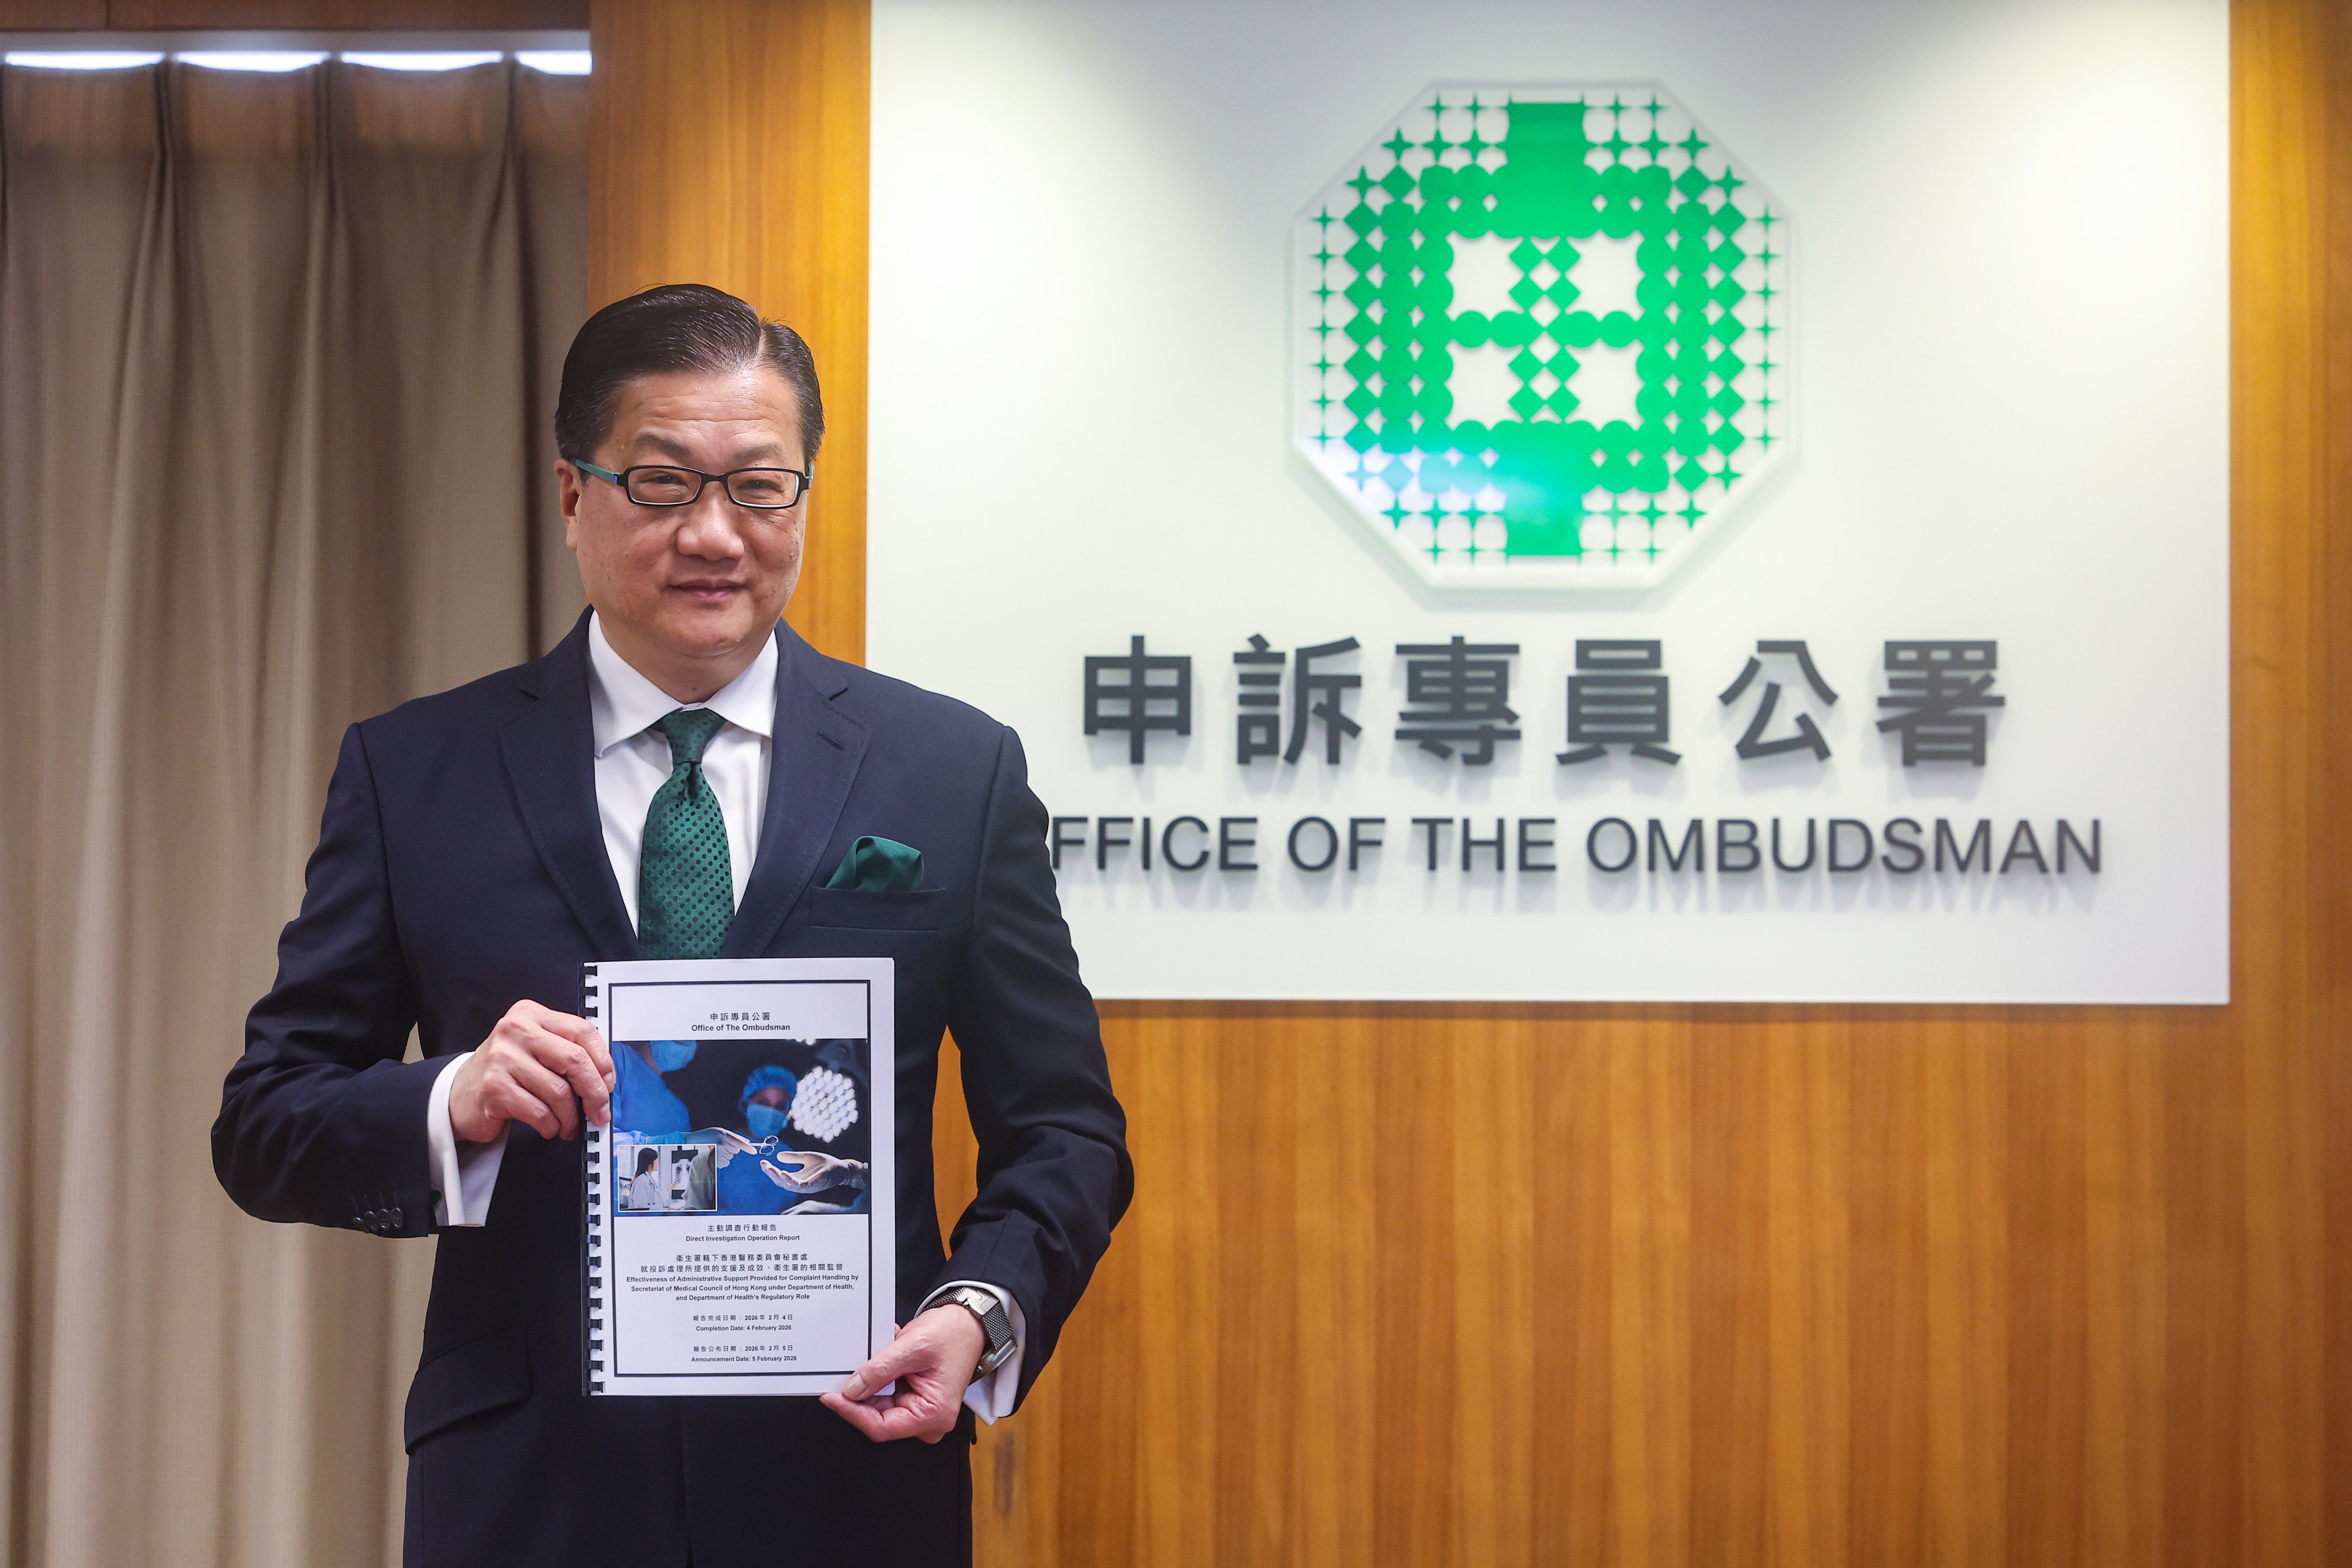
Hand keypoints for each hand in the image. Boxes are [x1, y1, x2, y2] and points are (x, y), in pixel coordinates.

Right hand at [447, 1001, 613, 1143]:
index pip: (582, 1031)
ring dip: (570, 1116)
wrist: (460, 1094)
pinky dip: (551, 1125)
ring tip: (569, 1124)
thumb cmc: (505, 1071)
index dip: (603, 1060)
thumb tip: (605, 1078)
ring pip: (558, 1091)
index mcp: (531, 1014)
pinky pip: (540, 1111)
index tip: (609, 1082)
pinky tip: (549, 1127)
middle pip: (575, 1060)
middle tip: (599, 1111)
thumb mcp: (535, 1048)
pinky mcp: (494, 1088)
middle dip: (594, 1092)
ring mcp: (502, 1058)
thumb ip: (566, 1052)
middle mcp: (515, 1031)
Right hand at [756, 1149, 865, 1192]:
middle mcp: (799, 1184)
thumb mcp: (806, 1157)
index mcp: (797, 1178)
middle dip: (771, 1174)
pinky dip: (790, 1180)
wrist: (841, 1168)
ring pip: (788, 1185)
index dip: (770, 1171)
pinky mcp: (813, 1185)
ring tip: (770, 1168)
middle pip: (781, 1182)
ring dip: (778, 1177)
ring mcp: (806, 1186)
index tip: (762, 1162)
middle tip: (763, 1164)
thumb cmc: (825, 1164)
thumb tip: (778, 1156)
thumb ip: (793, 1157)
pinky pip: (799, 1185)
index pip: (780, 1177)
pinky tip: (783, 1172)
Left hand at [819, 1306, 984, 1442]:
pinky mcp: (915, 1401)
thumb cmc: (952, 1333)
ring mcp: (921, 1411)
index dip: (852, 1413)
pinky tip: (879, 1357)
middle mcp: (928, 1421)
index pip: (881, 1426)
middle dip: (857, 1397)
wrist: (969, 1322)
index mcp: (933, 1414)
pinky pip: (886, 1397)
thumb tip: (850, 1390)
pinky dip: (877, 1379)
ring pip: (879, 1407)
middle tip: (837, 1375)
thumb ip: (879, 1371)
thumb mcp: (912, 1347)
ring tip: (867, 1357)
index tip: (830, 1396)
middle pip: (878, 1419)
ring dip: (867, 1385)